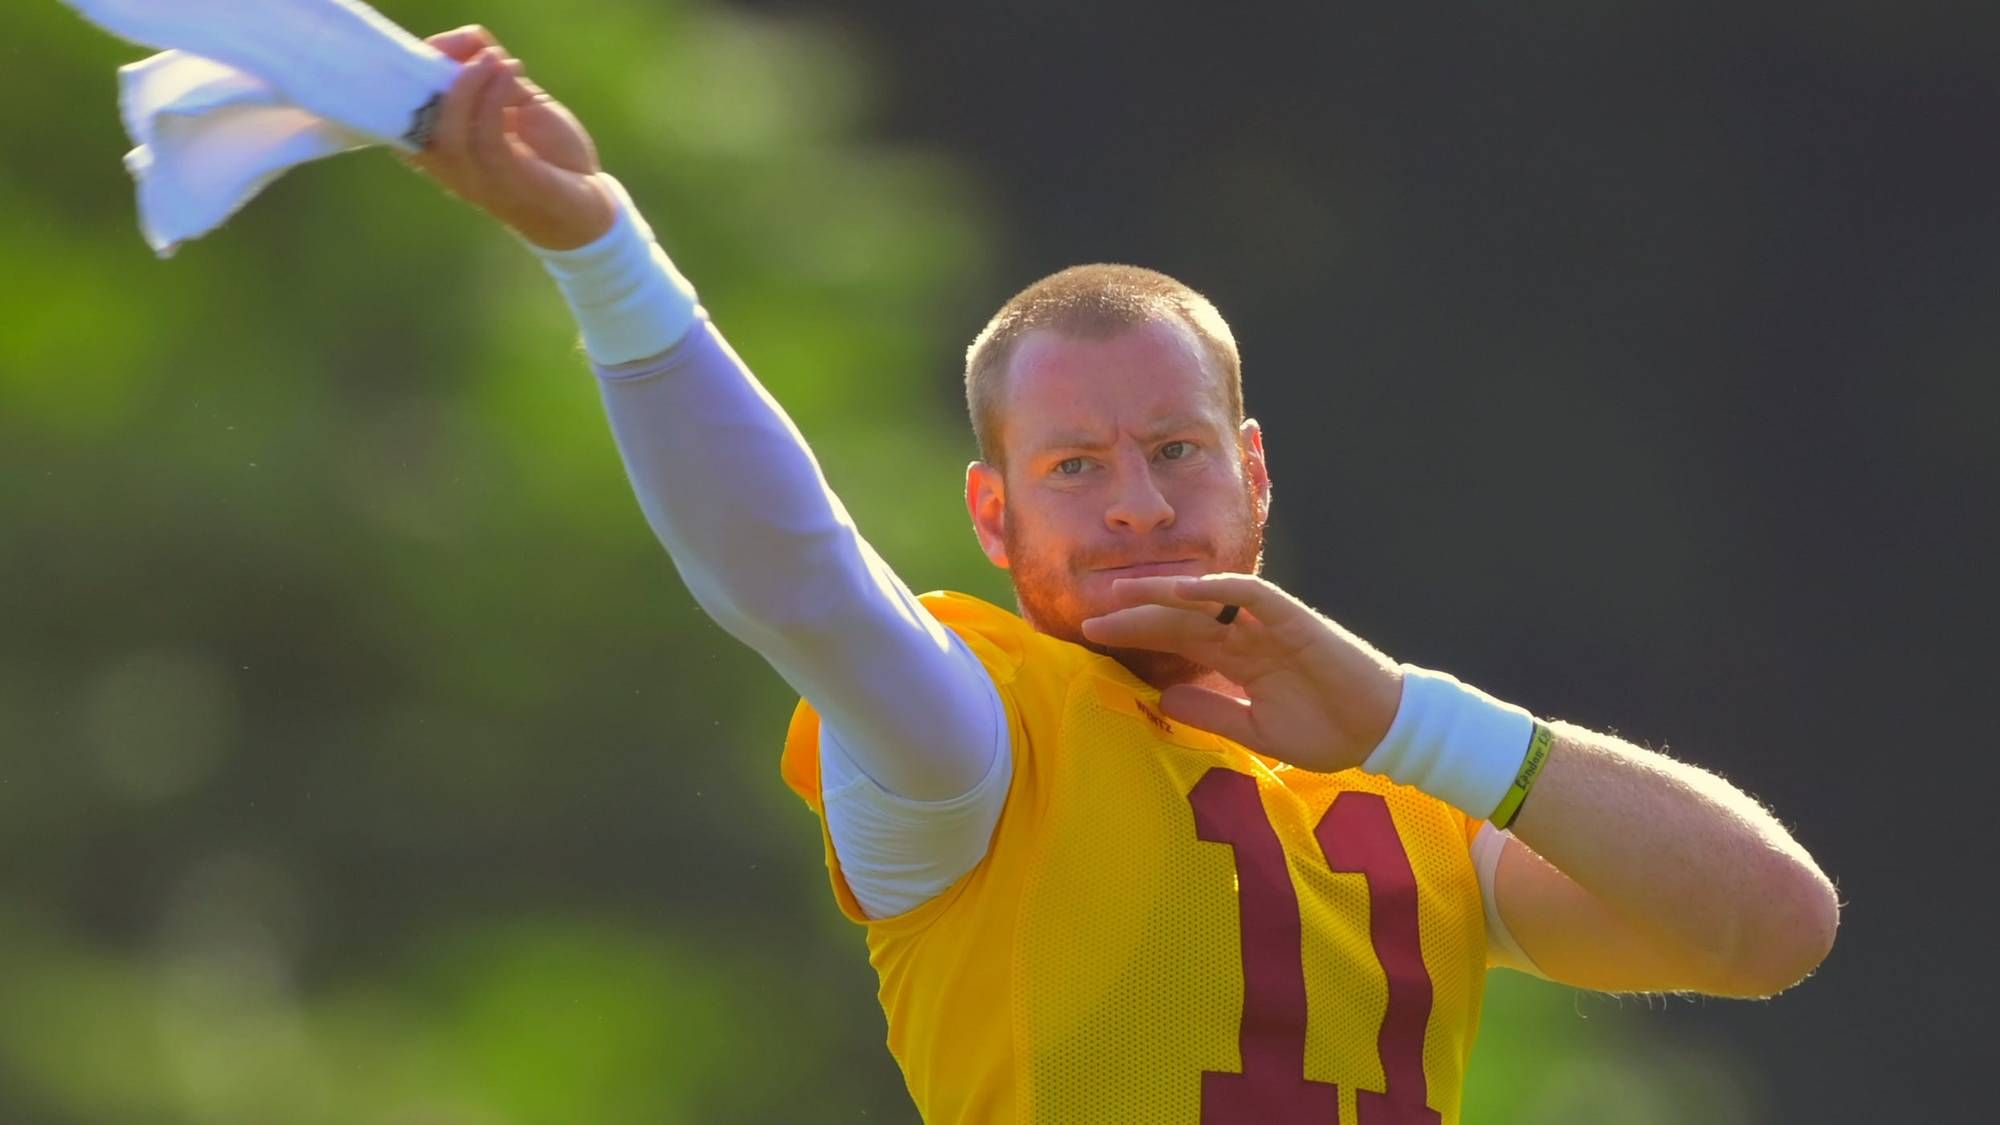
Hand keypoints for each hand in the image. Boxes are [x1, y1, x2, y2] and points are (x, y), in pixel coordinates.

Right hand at [399, 26, 616, 249]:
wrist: (586, 200)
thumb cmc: (547, 149)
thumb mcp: (515, 100)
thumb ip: (488, 71)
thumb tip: (469, 39)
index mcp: (438, 145)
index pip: (398, 109)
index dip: (410, 71)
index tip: (441, 46)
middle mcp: (447, 166)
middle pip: (415, 120)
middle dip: (436, 72)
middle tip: (472, 48)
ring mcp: (474, 179)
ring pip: (449, 133)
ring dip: (469, 84)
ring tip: (494, 58)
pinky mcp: (506, 183)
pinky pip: (486, 141)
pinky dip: (493, 100)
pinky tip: (511, 74)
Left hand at [1079, 573, 1404, 772]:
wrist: (1381, 730)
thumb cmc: (1327, 730)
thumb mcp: (1255, 730)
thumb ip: (1212, 713)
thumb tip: (1162, 700)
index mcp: (1237, 660)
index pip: (1176, 640)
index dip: (1136, 636)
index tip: (1093, 637)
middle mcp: (1246, 636)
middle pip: (1180, 617)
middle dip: (1136, 613)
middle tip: (1090, 614)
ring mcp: (1268, 625)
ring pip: (1208, 599)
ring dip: (1165, 592)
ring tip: (1122, 591)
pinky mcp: (1294, 619)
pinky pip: (1252, 595)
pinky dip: (1219, 589)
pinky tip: (1184, 590)